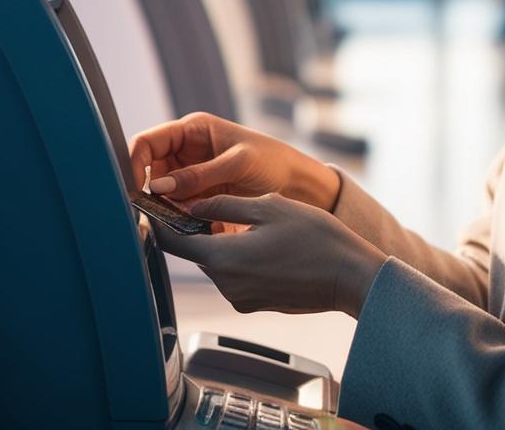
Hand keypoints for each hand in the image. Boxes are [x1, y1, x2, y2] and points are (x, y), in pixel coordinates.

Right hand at [128, 112, 339, 210]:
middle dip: (146, 192)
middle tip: (150, 213)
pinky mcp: (197, 201)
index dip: (133, 162)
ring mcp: (190, 178)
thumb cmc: (274, 163)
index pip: (148, 142)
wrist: (300, 187)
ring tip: (173, 222)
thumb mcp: (238, 163)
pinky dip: (175, 221)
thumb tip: (157, 187)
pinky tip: (185, 229)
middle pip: (147, 171)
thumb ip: (199, 175)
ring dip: (161, 209)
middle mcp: (186, 153)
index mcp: (192, 131)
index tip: (132, 188)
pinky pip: (175, 211)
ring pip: (158, 195)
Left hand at [151, 193, 386, 317]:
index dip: (160, 219)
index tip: (153, 204)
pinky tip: (269, 244)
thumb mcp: (269, 206)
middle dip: (201, 228)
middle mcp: (226, 285)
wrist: (351, 276)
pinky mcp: (256, 304)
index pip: (172, 241)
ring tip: (256, 222)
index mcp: (223, 258)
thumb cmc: (316, 238)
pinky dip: (242, 257)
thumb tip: (194, 204)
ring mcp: (241, 298)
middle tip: (216, 201)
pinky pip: (237, 276)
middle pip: (197, 252)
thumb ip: (225, 204)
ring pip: (218, 262)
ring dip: (225, 242)